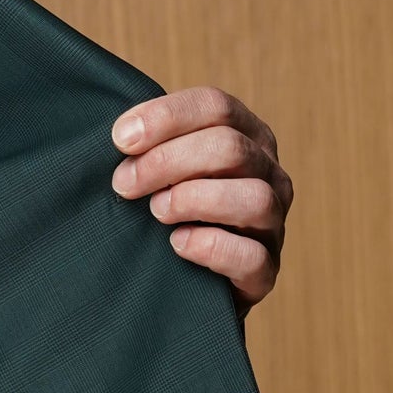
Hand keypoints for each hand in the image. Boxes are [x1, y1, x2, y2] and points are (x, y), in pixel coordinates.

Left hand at [111, 87, 291, 310]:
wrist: (183, 286)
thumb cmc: (167, 213)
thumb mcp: (162, 170)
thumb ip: (150, 145)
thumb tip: (120, 133)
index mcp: (246, 136)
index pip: (216, 106)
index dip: (166, 117)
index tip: (120, 139)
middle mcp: (269, 174)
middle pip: (230, 147)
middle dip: (167, 161)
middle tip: (125, 183)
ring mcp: (272, 223)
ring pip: (253, 197)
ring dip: (194, 200)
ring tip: (156, 211)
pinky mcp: (265, 271)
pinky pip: (252, 256)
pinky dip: (211, 247)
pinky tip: (177, 244)